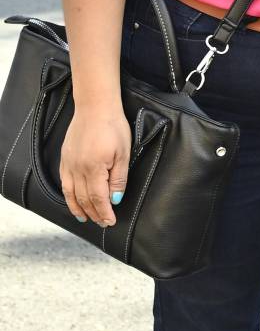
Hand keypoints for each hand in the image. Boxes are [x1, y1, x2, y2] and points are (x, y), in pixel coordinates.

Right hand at [59, 104, 131, 226]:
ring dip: (79, 208)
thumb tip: (115, 199)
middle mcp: (78, 169)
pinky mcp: (65, 158)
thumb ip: (118, 179)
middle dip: (94, 214)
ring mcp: (69, 163)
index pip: (98, 199)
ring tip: (86, 218)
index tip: (110, 222)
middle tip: (102, 223)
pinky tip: (73, 200)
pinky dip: (68, 195)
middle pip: (84, 199)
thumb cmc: (112, 127)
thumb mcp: (123, 154)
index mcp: (94, 169)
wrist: (95, 107)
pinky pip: (64, 182)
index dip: (104, 213)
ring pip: (71, 193)